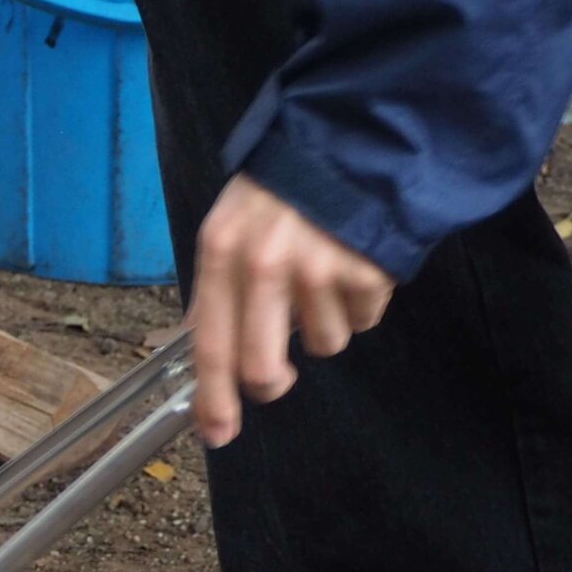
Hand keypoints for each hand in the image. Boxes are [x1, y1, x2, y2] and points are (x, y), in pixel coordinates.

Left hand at [188, 174, 393, 446]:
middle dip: (270, 383)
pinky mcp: (366, 271)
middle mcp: (265, 265)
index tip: (215, 433)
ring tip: (324, 275)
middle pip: (263, 368)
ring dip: (325, 324)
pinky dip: (360, 303)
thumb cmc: (287, 188)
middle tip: (278, 377)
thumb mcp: (233, 223)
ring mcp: (319, 270)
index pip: (210, 344)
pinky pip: (363, 320)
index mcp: (223, 252)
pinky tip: (353, 264)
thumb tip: (204, 349)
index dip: (213, 398)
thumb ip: (218, 286)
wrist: (355, 138)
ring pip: (323, 345)